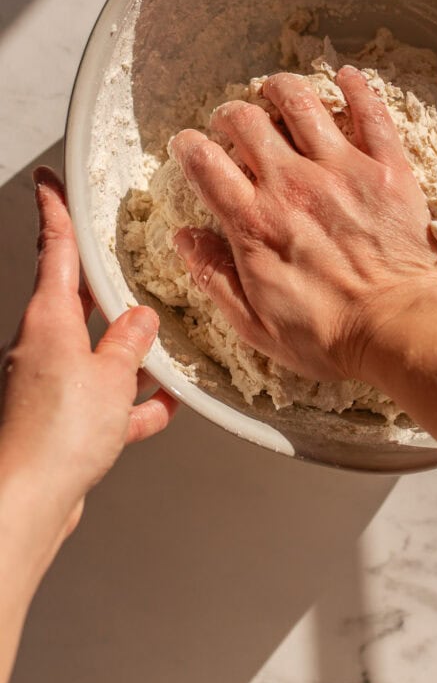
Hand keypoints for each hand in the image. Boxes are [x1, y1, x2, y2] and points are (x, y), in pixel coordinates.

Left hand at [0, 168, 175, 538]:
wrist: (26, 503)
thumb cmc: (59, 433)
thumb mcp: (111, 374)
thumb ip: (130, 343)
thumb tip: (141, 321)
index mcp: (48, 321)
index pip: (54, 249)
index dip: (53, 209)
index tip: (49, 179)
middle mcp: (42, 347)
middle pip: (76, 301)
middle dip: (106, 286)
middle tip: (126, 262)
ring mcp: (48, 385)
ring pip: (93, 354)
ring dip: (127, 353)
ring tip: (164, 349)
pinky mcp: (59, 422)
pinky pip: (101, 401)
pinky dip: (130, 402)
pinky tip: (162, 406)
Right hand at [171, 66, 436, 382]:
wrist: (399, 330)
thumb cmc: (329, 335)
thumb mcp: (254, 324)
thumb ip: (214, 277)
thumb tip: (185, 239)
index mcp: (255, 223)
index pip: (206, 164)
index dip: (189, 147)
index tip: (189, 145)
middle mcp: (292, 185)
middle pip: (247, 122)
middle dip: (231, 115)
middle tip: (234, 123)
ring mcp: (341, 170)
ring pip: (300, 103)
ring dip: (281, 89)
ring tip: (276, 92)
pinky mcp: (386, 167)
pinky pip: (370, 112)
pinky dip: (357, 89)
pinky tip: (347, 77)